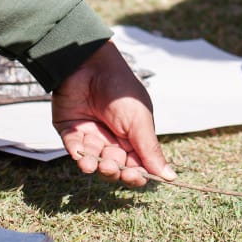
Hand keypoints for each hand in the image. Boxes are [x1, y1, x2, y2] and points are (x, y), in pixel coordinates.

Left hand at [52, 40, 173, 185]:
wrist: (92, 64)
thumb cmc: (121, 89)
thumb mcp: (139, 120)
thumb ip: (150, 150)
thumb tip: (171, 177)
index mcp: (133, 136)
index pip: (135, 165)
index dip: (135, 175)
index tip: (135, 177)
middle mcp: (112, 138)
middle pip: (114, 167)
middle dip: (113, 171)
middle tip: (111, 165)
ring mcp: (91, 134)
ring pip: (93, 161)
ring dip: (94, 165)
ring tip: (95, 164)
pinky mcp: (70, 129)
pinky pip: (73, 148)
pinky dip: (78, 154)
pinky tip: (81, 156)